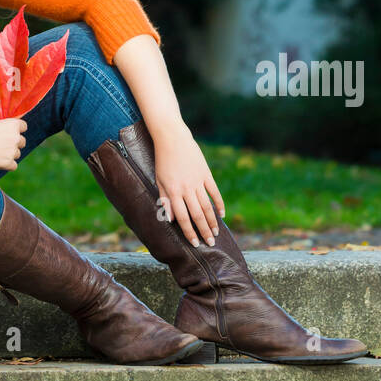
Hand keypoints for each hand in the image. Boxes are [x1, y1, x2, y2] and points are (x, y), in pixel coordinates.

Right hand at [0, 117, 27, 171]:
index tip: (7, 133)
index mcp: (12, 124)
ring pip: (17, 154)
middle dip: (12, 143)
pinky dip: (6, 164)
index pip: (23, 127)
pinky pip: (13, 165)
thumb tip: (10, 132)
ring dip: (9, 154)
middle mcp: (15, 137)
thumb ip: (4, 127)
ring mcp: (12, 151)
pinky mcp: (7, 163)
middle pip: (21, 141)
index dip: (14, 130)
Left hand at [152, 122, 224, 247]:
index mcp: (173, 192)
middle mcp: (186, 189)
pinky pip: (214, 192)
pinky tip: (222, 214)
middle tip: (210, 244)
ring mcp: (197, 181)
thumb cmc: (162, 159)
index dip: (189, 232)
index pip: (182, 218)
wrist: (172, 137)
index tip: (195, 243)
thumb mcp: (159, 180)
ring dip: (212, 221)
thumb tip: (170, 219)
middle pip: (197, 215)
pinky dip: (219, 203)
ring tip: (216, 233)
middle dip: (204, 231)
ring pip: (207, 206)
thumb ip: (165, 200)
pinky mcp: (205, 173)